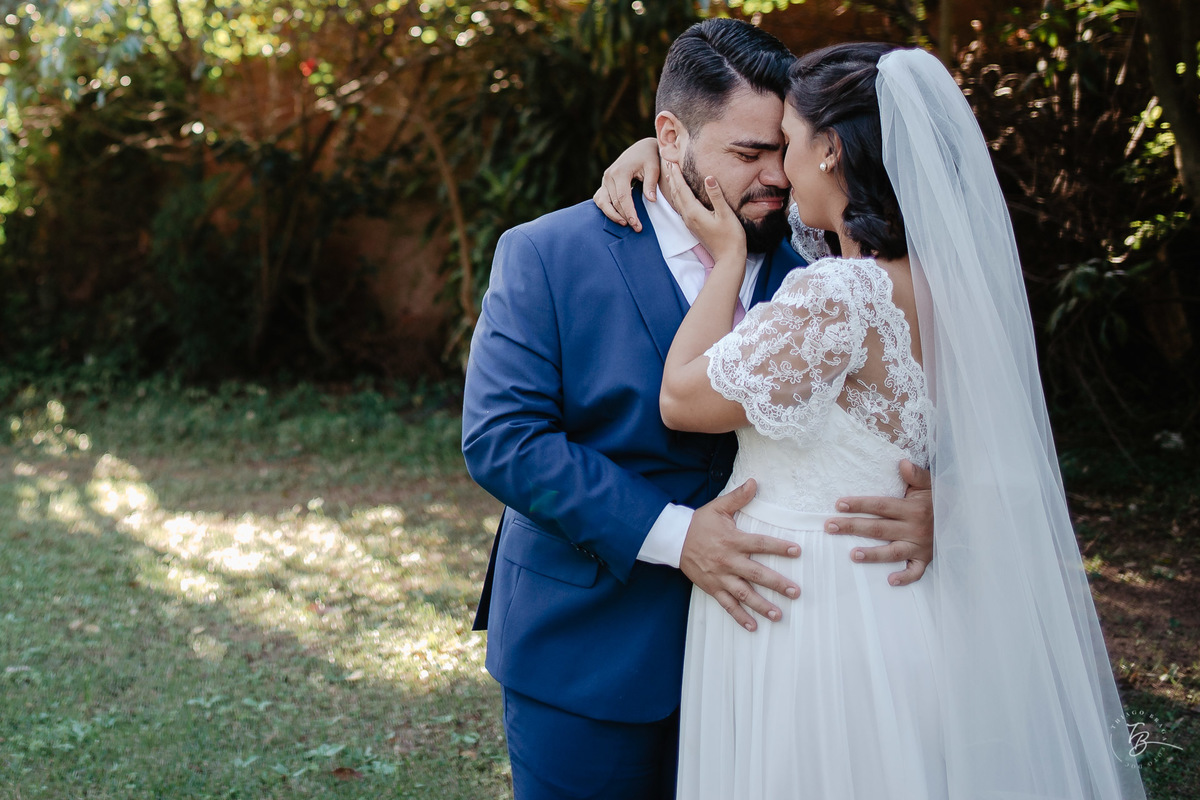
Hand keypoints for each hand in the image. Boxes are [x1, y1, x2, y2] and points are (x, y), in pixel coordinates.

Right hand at [593, 137, 659, 231]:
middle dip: (624, 216)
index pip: (622, 197)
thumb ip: (651, 184)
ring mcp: (605, 179)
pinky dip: (606, 208)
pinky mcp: (605, 182)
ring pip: (603, 202)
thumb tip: (651, 200)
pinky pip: (600, 198)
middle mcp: (609, 175)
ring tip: (625, 223)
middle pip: (614, 202)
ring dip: (612, 215)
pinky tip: (616, 216)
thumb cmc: (649, 157)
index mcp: (620, 171)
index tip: (637, 224)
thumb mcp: (653, 168)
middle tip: (637, 228)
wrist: (641, 148)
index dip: (629, 212)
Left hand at [662, 161, 746, 266]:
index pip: (682, 189)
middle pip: (676, 193)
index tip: (672, 162)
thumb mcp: (725, 214)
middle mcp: (688, 217)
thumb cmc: (730, 236)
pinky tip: (679, 195)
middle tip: (668, 163)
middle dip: (672, 178)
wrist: (728, 258)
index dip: (677, 175)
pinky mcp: (693, 226)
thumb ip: (716, 195)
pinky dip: (678, 197)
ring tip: (670, 176)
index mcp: (694, 212)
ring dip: (673, 187)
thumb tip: (708, 177)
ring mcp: (689, 223)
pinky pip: (681, 208)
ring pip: (677, 201)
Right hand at [680, 480, 801, 631]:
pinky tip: (753, 626)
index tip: (797, 551)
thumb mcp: (718, 508)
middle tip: (795, 592)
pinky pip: (727, 605)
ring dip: (761, 605)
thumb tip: (755, 482)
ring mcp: (720, 577)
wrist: (673, 540)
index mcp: (732, 540)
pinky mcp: (712, 588)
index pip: (759, 544)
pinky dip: (740, 617)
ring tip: (778, 614)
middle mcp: (728, 561)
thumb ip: (738, 497)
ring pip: (743, 594)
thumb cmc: (699, 523)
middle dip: (777, 584)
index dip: (778, 547)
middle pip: (756, 574)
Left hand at [825, 460, 932, 585]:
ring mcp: (920, 546)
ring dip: (873, 554)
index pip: (881, 506)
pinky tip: (890, 580)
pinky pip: (916, 571)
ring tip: (852, 555)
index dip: (859, 504)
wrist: (961, 518)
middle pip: (879, 528)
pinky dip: (905, 577)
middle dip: (853, 527)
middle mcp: (915, 528)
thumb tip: (902, 462)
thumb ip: (916, 474)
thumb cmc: (937, 499)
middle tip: (830, 526)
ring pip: (893, 552)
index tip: (839, 504)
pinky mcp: (925, 559)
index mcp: (913, 509)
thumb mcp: (929, 484)